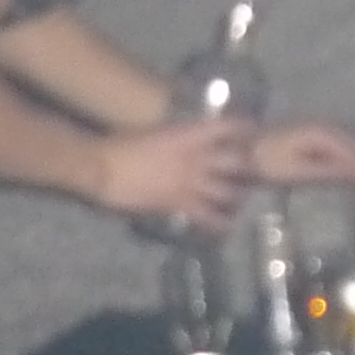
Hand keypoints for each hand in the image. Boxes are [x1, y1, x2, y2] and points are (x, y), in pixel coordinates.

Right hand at [95, 116, 254, 225]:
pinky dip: (220, 223)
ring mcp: (190, 182)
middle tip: (250, 174)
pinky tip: (225, 226)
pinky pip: (209, 217)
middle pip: (238, 162)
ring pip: (229, 192)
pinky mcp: (179, 204)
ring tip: (238, 201)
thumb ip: (180, 136)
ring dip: (237, 197)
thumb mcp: (157, 132)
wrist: (102, 166)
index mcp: (189, 134)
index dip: (245, 130)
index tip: (252, 134)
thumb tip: (192, 139)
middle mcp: (196, 157)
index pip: (229, 127)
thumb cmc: (122, 144)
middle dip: (248, 169)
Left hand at [250, 120, 354, 190]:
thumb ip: (328, 170)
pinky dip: (352, 164)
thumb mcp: (296, 170)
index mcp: (323, 135)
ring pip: (351, 149)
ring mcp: (320, 133)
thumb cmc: (265, 162)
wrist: (242, 149)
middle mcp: (326, 129)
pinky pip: (341, 151)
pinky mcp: (313, 141)